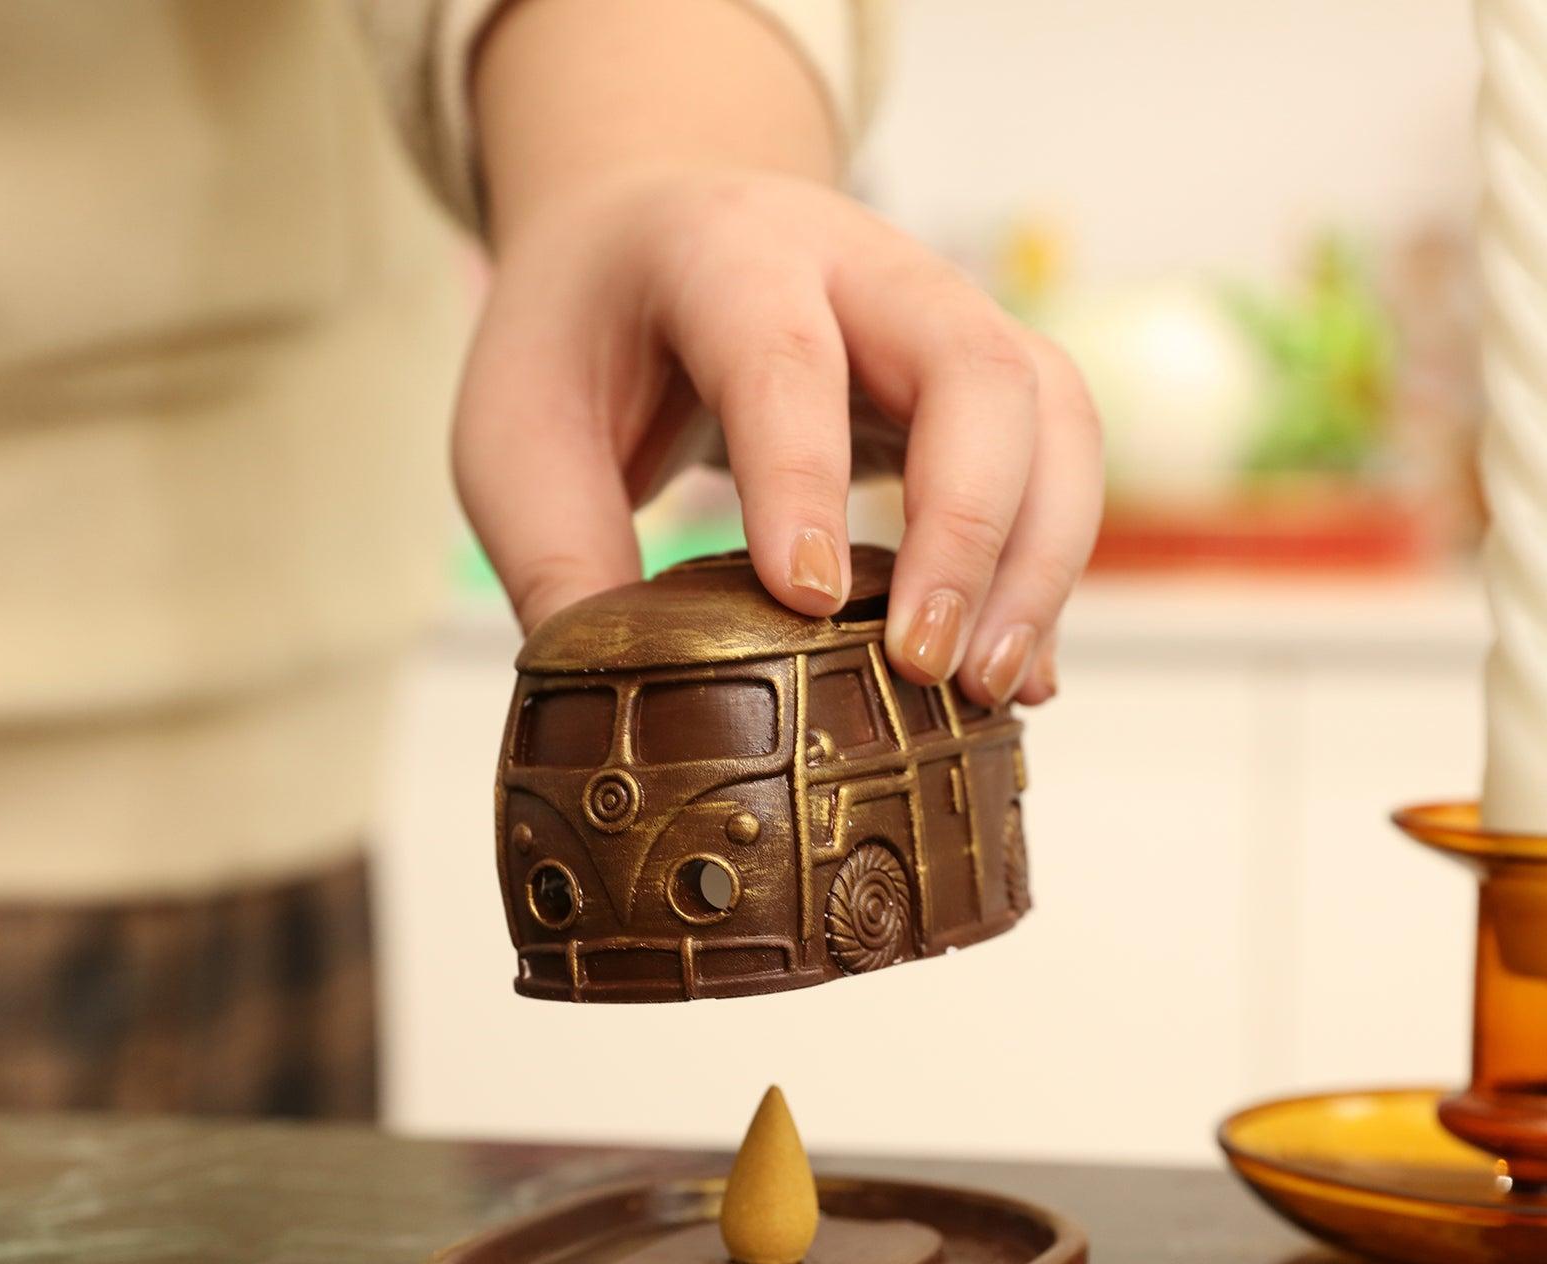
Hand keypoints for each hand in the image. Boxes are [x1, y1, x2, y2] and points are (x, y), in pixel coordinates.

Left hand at [453, 165, 1101, 707]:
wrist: (651, 236)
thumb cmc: (583, 337)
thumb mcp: (515, 433)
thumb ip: (557, 560)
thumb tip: (625, 716)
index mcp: (722, 250)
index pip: (783, 353)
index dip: (804, 478)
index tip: (809, 604)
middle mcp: (861, 266)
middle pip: (972, 368)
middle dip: (967, 528)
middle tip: (924, 667)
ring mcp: (939, 316)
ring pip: (1049, 413)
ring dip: (1037, 558)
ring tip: (990, 690)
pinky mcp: (979, 380)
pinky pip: (1058, 459)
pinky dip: (1050, 569)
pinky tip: (1018, 673)